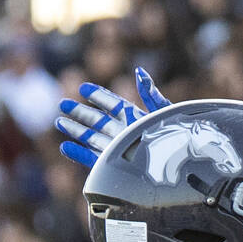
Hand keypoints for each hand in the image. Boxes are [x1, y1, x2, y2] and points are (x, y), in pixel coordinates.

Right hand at [54, 67, 170, 167]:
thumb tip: (139, 72)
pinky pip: (95, 160)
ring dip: (77, 131)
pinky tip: (65, 146)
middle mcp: (127, 134)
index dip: (100, 97)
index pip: (115, 105)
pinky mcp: (116, 168)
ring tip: (60, 122)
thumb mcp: (166, 114)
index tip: (83, 88)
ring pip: (94, 139)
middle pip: (100, 121)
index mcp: (139, 119)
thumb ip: (151, 95)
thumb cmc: (179, 140)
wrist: (182, 169)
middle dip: (82, 113)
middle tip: (63, 104)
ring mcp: (121, 151)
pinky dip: (79, 154)